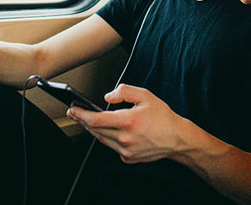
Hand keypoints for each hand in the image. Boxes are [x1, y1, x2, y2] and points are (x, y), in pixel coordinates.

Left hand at [67, 84, 187, 163]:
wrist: (176, 138)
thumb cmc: (163, 117)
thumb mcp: (146, 96)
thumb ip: (124, 92)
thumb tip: (107, 97)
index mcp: (128, 121)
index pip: (96, 119)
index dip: (81, 114)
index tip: (73, 108)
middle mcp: (125, 138)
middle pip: (95, 130)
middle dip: (82, 120)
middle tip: (74, 111)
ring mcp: (126, 150)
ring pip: (101, 139)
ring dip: (92, 129)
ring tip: (86, 119)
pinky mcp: (128, 158)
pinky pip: (112, 146)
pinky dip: (107, 137)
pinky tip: (107, 130)